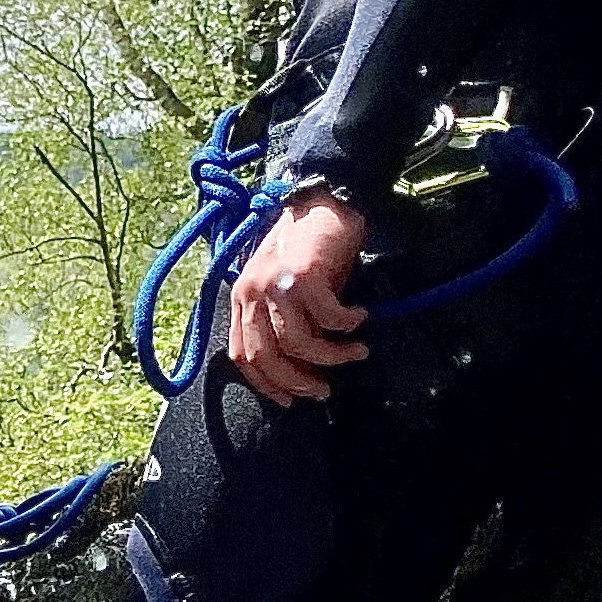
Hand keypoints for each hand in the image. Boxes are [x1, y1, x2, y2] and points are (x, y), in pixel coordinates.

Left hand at [226, 186, 370, 405]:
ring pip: (297, 344)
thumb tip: (302, 368)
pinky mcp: (303, 275)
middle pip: (265, 357)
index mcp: (241, 298)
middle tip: (324, 391)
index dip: (267, 383)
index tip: (292, 399)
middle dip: (296, 382)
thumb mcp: (286, 289)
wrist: (325, 202)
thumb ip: (283, 322)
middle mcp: (251, 292)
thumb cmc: (309, 249)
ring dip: (331, 357)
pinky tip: (360, 317)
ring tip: (356, 353)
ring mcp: (275, 283)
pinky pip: (328, 318)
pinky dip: (347, 326)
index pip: (242, 355)